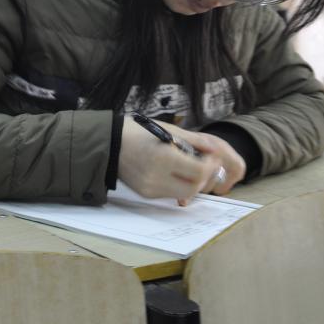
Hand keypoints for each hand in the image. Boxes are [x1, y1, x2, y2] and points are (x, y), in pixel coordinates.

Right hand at [118, 118, 245, 205]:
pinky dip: (178, 184)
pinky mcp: (145, 194)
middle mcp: (156, 177)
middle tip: (204, 164)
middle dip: (203, 177)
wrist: (108, 142)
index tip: (212, 157)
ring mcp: (150, 188)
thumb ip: (194, 140)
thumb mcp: (168, 129)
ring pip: (184, 194)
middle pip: (194, 188)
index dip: (211, 166)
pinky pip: (170, 193)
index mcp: (164, 157)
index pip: (199, 172)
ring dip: (192, 182)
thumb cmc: (138, 131)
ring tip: (188, 166)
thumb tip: (214, 149)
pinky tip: (174, 171)